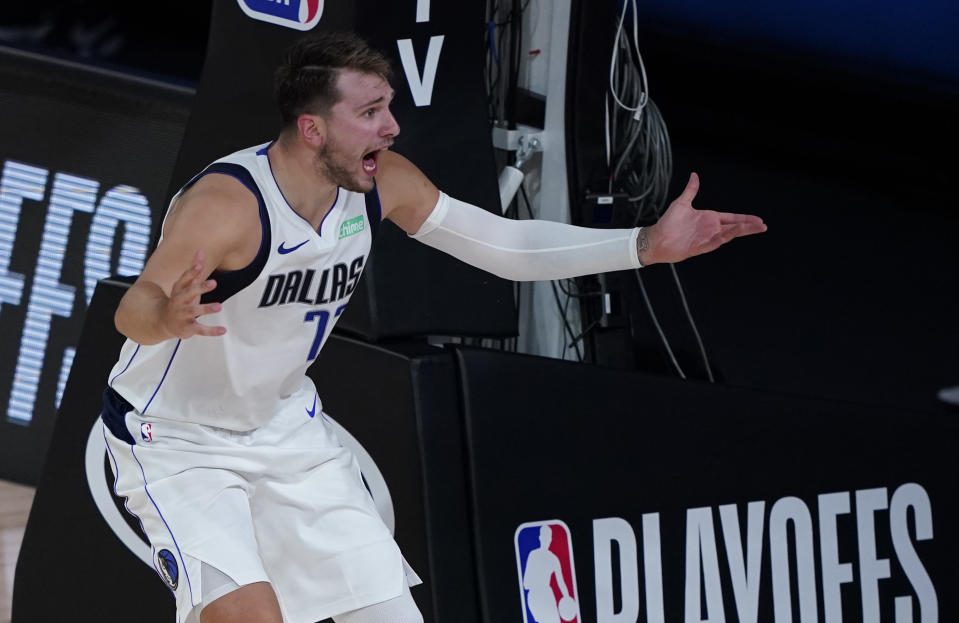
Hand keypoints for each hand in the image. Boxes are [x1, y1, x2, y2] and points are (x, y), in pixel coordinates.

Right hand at [160, 250, 225, 338]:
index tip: (200, 265)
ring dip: (206, 308)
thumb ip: (194, 270)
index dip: (192, 272)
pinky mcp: (188, 328)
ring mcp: (183, 315)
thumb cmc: (179, 300)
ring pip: (194, 311)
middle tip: (214, 283)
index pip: (184, 279)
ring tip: (219, 306)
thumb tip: (201, 251)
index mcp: (179, 290)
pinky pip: (200, 330)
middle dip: (200, 288)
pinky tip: (223, 330)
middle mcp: (179, 302)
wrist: (162, 321)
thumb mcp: (186, 285)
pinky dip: (211, 331)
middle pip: (188, 294)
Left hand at [639, 173, 766, 264]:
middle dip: (749, 226)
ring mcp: (706, 238)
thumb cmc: (668, 222)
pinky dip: (723, 238)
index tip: (758, 219)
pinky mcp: (699, 246)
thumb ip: (691, 190)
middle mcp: (710, 229)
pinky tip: (732, 234)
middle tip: (763, 225)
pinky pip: (714, 242)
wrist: (656, 238)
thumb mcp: (682, 203)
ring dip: (740, 231)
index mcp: (709, 219)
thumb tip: (694, 175)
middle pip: (734, 227)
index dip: (745, 218)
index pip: (731, 218)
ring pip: (728, 235)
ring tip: (755, 227)